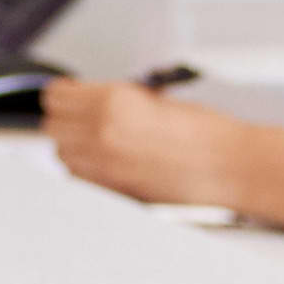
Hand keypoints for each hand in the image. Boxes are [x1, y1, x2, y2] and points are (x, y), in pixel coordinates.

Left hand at [44, 72, 237, 212]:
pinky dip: (84, 168)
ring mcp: (105, 166)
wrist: (230, 167)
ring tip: (91, 138)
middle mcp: (101, 133)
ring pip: (61, 154)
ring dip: (71, 145)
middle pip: (52, 126)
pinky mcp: (114, 190)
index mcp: (113, 102)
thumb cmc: (207, 133)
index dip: (63, 94)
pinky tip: (102, 160)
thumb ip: (120, 98)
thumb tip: (95, 99)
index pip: (57, 96)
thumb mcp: (158, 98)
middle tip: (79, 114)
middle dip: (64, 118)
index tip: (69, 93)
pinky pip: (80, 177)